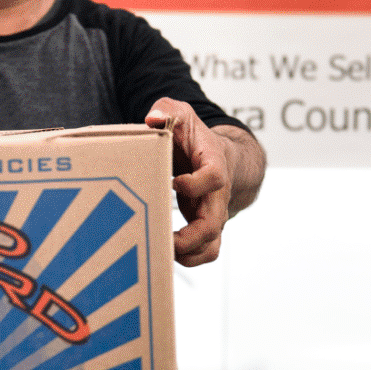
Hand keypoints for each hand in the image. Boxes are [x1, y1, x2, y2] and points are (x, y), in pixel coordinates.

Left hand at [146, 97, 234, 266]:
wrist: (215, 155)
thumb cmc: (193, 136)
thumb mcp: (181, 114)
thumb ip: (166, 110)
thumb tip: (153, 120)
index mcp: (214, 164)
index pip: (216, 178)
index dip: (197, 184)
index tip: (175, 182)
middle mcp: (217, 194)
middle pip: (215, 222)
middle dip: (190, 236)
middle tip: (163, 237)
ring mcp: (212, 214)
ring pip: (212, 245)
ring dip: (188, 254)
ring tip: (160, 251)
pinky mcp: (203, 227)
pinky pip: (204, 253)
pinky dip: (187, 259)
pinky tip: (162, 253)